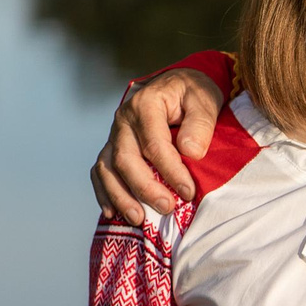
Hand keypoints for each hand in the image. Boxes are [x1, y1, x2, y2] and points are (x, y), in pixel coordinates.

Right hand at [93, 68, 227, 223]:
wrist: (178, 86)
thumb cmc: (193, 94)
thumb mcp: (204, 100)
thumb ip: (200, 124)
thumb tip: (190, 152)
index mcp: (145, 105)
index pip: (154, 144)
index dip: (171, 171)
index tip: (188, 192)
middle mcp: (124, 120)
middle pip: (125, 159)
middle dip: (145, 188)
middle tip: (167, 207)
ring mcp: (115, 135)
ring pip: (107, 168)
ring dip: (121, 196)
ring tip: (138, 219)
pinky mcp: (113, 148)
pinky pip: (100, 172)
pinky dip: (104, 193)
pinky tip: (113, 213)